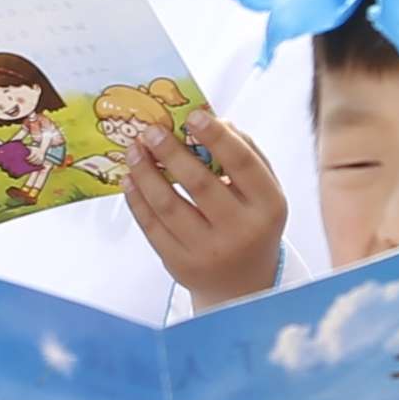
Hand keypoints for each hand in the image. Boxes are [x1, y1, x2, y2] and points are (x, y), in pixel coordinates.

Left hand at [113, 97, 285, 309]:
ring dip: (146, 173)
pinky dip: (137, 200)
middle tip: (152, 131)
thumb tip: (215, 121)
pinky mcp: (180, 265)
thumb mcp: (263, 192)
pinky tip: (130, 180)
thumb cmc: (251, 223)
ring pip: (169, 206)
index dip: (217, 137)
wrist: (242, 284)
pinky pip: (152, 227)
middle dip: (171, 152)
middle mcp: (241, 230)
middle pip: (200, 184)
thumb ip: (246, 154)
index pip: (242, 164)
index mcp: (268, 206)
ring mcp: (209, 251)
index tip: (193, 115)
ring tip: (134, 150)